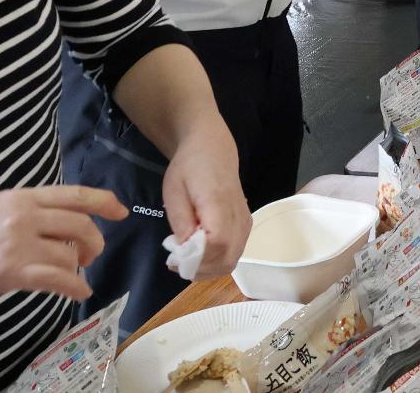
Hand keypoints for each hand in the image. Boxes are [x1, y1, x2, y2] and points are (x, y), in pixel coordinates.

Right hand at [0, 185, 126, 303]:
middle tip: (90, 254)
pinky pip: (57, 279)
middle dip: (93, 241)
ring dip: (78, 266)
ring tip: (73, 273)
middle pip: (80, 225)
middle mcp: (24, 216)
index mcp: (22, 197)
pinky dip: (75, 287)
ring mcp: (18, 244)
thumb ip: (31, 211)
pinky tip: (80, 291)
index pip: (74, 195)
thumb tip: (66, 224)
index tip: (122, 211)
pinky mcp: (12, 272)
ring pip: (69, 254)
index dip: (104, 202)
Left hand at [161, 120, 247, 277]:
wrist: (213, 150)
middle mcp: (239, 215)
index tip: (173, 260)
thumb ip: (181, 221)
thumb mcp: (174, 191)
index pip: (217, 243)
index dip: (196, 259)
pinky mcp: (245, 225)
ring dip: (207, 268)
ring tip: (186, 258)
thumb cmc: (189, 168)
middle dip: (200, 270)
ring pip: (232, 260)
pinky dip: (216, 261)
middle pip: (227, 259)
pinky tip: (199, 253)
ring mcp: (245, 222)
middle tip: (178, 263)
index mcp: (220, 203)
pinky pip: (233, 253)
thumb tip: (185, 251)